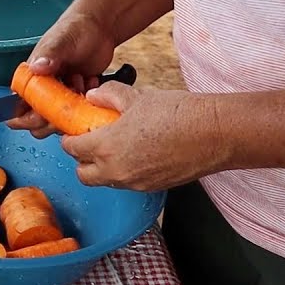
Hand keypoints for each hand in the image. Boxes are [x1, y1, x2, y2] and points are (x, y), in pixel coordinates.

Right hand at [8, 11, 116, 136]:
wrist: (100, 27)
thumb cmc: (76, 28)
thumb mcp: (62, 40)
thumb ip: (49, 54)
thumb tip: (36, 67)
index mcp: (31, 78)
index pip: (19, 108)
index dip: (29, 117)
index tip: (44, 114)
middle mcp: (42, 89)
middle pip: (37, 121)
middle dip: (54, 118)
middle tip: (68, 100)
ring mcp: (60, 94)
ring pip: (58, 120)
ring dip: (72, 109)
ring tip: (81, 82)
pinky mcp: (76, 96)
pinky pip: (79, 113)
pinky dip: (86, 103)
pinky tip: (91, 82)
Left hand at [59, 82, 227, 190]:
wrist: (215, 133)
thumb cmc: (177, 113)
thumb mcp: (137, 97)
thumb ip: (109, 96)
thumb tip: (94, 97)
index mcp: (106, 148)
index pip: (72, 149)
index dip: (69, 139)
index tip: (73, 131)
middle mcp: (117, 171)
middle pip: (83, 174)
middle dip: (81, 159)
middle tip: (90, 142)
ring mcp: (135, 183)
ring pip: (106, 181)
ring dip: (103, 168)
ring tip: (116, 146)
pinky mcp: (152, 187)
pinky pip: (128, 183)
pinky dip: (125, 172)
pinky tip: (138, 153)